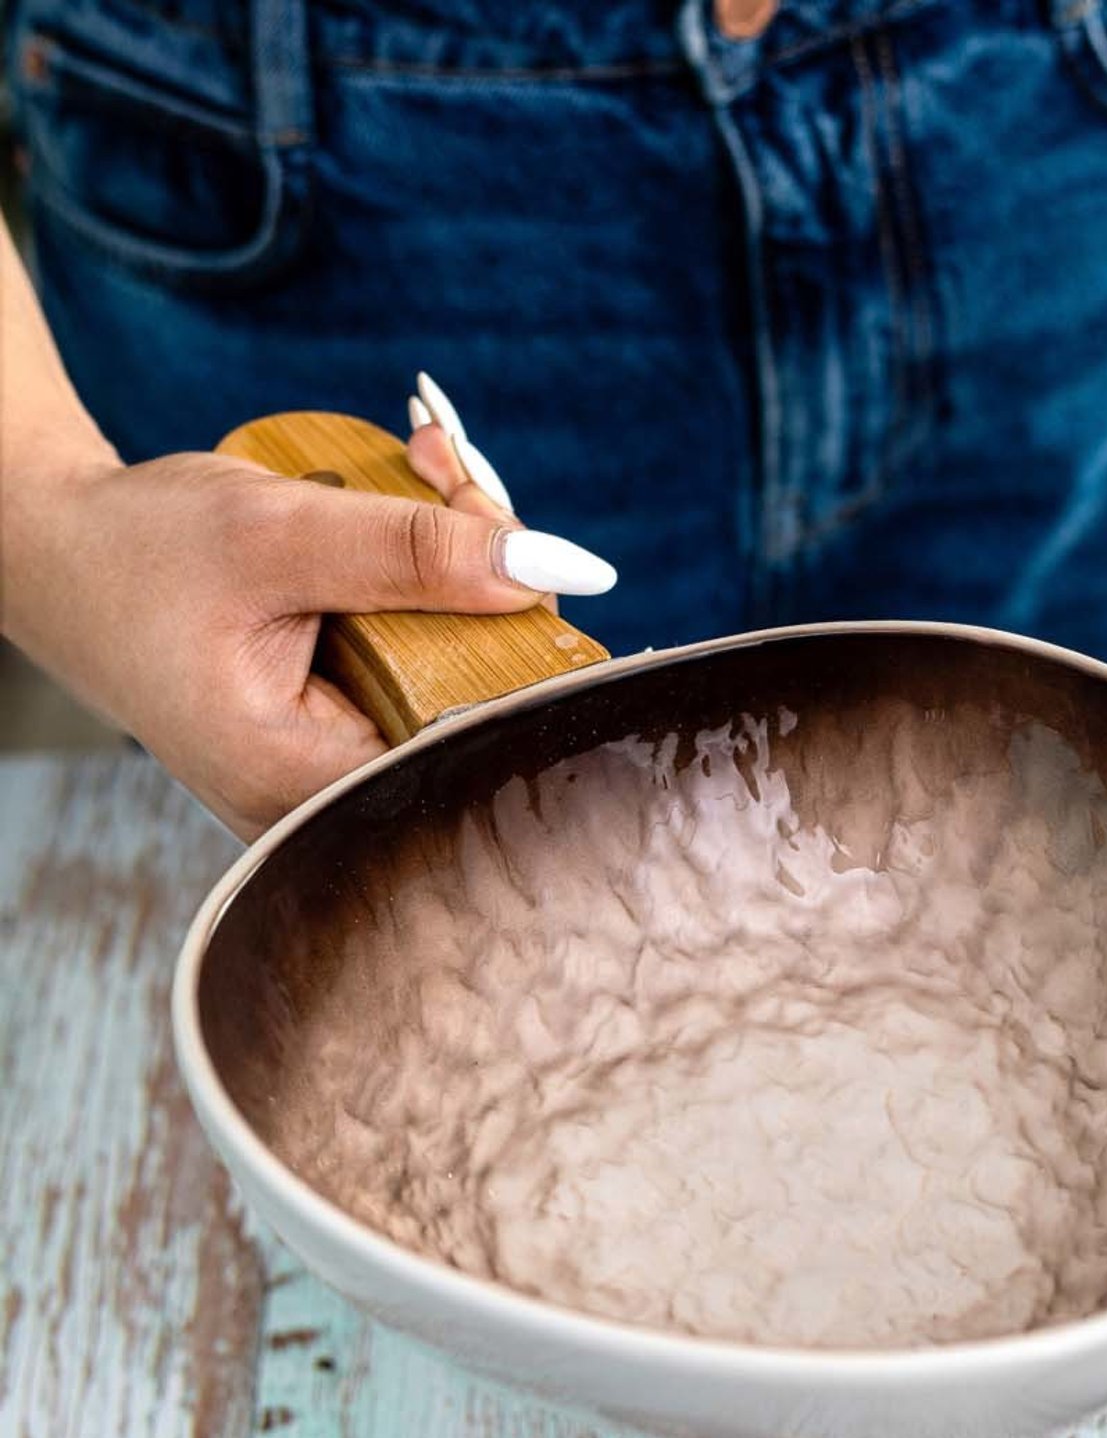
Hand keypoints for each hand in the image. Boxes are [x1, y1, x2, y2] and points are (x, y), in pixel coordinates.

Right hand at [4, 373, 613, 841]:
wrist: (58, 556)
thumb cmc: (141, 551)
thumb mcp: (278, 533)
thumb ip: (414, 553)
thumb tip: (556, 567)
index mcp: (298, 781)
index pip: (471, 747)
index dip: (528, 658)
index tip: (538, 561)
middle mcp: (319, 803)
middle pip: (471, 712)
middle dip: (491, 589)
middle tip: (461, 481)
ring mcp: (328, 775)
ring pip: (453, 682)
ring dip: (462, 572)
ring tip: (429, 472)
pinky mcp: (336, 734)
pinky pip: (419, 668)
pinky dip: (427, 588)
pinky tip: (411, 510)